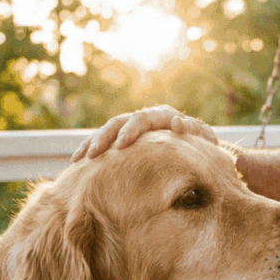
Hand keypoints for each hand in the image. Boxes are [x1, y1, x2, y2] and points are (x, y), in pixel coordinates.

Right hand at [71, 105, 217, 161]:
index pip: (141, 119)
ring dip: (92, 144)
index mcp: (160, 115)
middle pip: (118, 123)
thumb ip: (196, 131)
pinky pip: (103, 142)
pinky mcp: (122, 138)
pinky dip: (89, 150)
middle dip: (104, 138)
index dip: (131, 131)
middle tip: (95, 154)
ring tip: (79, 159)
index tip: (122, 145)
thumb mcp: (202, 138)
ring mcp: (131, 127)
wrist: (194, 143)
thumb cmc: (201, 143)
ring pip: (106, 131)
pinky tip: (76, 163)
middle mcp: (142, 118)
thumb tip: (178, 123)